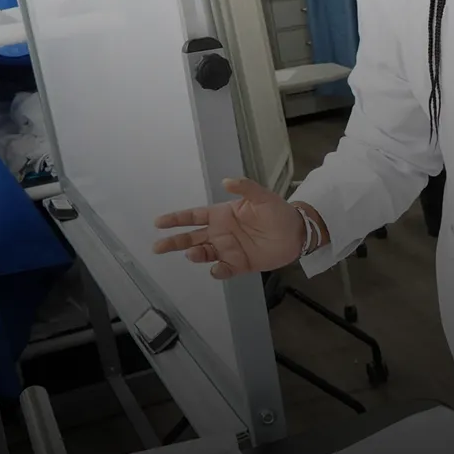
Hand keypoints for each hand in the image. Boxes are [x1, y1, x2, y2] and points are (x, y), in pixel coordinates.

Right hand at [152, 177, 315, 278]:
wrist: (296, 233)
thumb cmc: (278, 212)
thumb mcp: (263, 197)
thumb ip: (245, 188)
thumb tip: (226, 181)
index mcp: (221, 215)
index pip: (193, 217)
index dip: (176, 219)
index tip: (158, 222)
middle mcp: (220, 234)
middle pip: (191, 238)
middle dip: (173, 242)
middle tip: (157, 247)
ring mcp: (228, 250)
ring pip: (204, 254)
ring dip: (195, 254)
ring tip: (192, 253)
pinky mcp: (239, 265)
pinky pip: (223, 270)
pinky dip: (218, 271)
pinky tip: (217, 268)